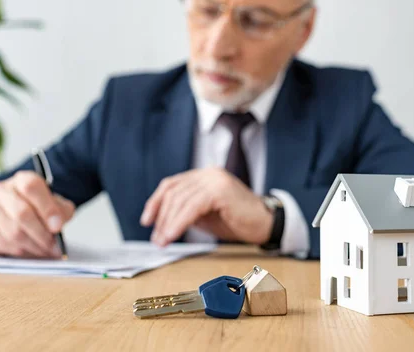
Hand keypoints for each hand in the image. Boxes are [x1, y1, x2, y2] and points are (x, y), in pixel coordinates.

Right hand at [0, 171, 74, 258]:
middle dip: (42, 234)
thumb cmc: (38, 208)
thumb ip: (61, 211)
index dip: (47, 208)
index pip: (31, 187)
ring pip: (13, 233)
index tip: (58, 227)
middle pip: (21, 213)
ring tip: (47, 252)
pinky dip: (22, 252)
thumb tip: (57, 225)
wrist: (12, 214)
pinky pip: (5, 245)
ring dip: (34, 247)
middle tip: (54, 247)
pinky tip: (32, 252)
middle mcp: (2, 192)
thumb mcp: (55, 204)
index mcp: (22, 180)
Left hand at [140, 168, 272, 246]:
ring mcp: (214, 179)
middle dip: (161, 217)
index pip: (172, 185)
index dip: (155, 202)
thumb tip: (162, 222)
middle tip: (156, 238)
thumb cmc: (238, 221)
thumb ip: (186, 212)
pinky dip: (179, 223)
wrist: (266, 224)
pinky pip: (192, 207)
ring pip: (180, 199)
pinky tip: (172, 235)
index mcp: (203, 176)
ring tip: (162, 241)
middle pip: (173, 192)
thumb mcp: (205, 215)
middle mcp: (208, 173)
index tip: (147, 221)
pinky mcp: (220, 190)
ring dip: (167, 223)